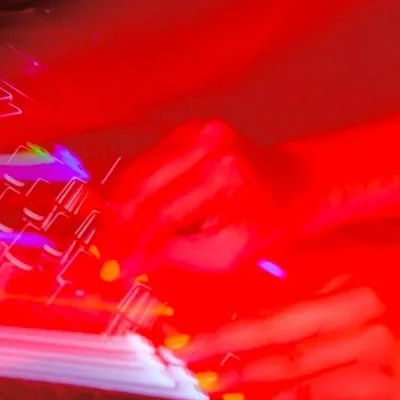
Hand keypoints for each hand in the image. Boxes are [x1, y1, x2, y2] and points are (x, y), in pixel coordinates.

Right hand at [101, 117, 307, 275]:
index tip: (116, 269)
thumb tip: (128, 261)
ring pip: (137, 174)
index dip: (132, 245)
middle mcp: (209, 143)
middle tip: (104, 255)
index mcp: (223, 175)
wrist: (295, 186)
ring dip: (120, 209)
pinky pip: (147, 164)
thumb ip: (176, 257)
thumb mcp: (226, 254)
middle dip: (118, 227)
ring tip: (113, 240)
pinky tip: (131, 217)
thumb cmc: (267, 224)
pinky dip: (135, 191)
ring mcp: (197, 130)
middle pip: (141, 189)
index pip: (162, 214)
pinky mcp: (188, 129)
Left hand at [181, 282, 399, 399]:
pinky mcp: (377, 386)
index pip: (281, 292)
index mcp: (359, 280)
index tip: (192, 315)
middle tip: (178, 350)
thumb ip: (332, 316)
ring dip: (239, 376)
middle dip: (218, 339)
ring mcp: (369, 345)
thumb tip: (271, 324)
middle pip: (273, 322)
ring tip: (204, 382)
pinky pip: (311, 396)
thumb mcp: (384, 314)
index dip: (232, 308)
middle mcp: (362, 304)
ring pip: (288, 363)